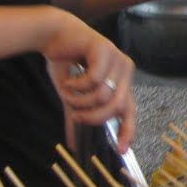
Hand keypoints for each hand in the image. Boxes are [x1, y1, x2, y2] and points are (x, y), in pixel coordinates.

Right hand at [40, 9, 137, 149]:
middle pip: (116, 106)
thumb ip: (76, 118)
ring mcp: (118, 58)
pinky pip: (94, 79)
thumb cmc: (66, 64)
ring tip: (68, 92)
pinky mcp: (105, 49)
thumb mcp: (73, 96)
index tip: (121, 150)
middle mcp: (125, 71)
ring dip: (79, 99)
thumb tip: (73, 145)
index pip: (131, 111)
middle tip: (74, 114)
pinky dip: (76, 85)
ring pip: (103, 94)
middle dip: (92, 116)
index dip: (128, 130)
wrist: (54, 35)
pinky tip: (67, 79)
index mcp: (122, 83)